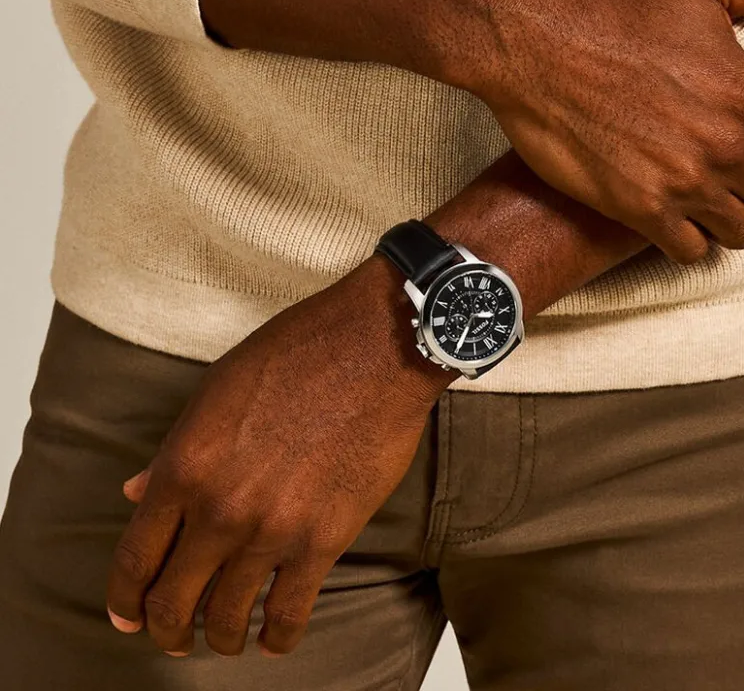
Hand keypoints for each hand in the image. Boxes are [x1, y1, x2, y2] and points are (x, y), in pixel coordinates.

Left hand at [106, 257, 451, 657]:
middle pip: (173, 601)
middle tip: (173, 636)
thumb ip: (176, 449)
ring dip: (220, 638)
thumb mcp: (218, 391)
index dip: (125, 598)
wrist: (374, 348)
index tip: (128, 616)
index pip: (135, 558)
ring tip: (226, 637)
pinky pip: (289, 613)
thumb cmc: (295, 354)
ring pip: (228, 617)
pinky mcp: (324, 540)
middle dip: (166, 629)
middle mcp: (219, 509)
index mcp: (184, 465)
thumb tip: (136, 493)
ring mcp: (272, 529)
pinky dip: (277, 638)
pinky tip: (274, 639)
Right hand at [466, 0, 743, 262]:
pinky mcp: (634, 207)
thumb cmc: (609, 3)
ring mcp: (679, 182)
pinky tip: (672, 212)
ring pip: (741, 235)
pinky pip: (689, 251)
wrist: (528, 36)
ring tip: (708, 195)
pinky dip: (688, 238)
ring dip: (731, 219)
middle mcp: (723, 146)